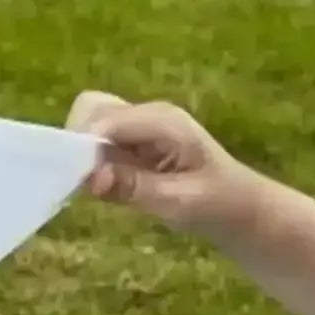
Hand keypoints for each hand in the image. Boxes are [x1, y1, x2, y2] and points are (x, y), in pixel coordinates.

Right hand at [66, 91, 259, 238]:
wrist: (238, 207)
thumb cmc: (216, 203)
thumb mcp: (178, 202)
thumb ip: (134, 188)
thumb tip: (91, 179)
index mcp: (163, 121)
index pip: (105, 118)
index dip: (83, 146)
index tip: (81, 181)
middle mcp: (146, 116)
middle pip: (91, 108)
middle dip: (77, 142)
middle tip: (86, 181)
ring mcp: (138, 128)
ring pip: (89, 123)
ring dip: (81, 153)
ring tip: (95, 185)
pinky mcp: (131, 144)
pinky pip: (97, 142)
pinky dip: (89, 161)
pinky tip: (103, 185)